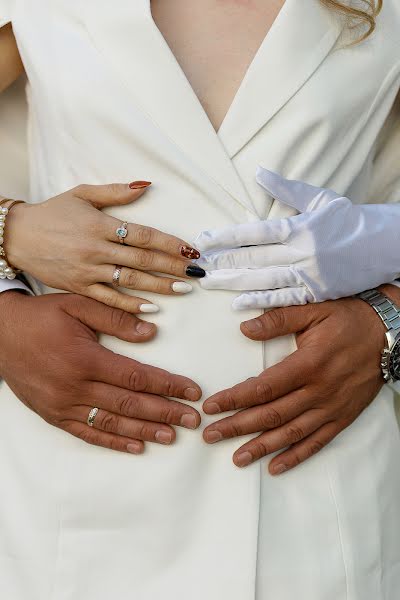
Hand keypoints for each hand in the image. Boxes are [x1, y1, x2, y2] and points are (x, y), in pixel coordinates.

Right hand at [0, 292, 201, 452]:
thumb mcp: (77, 305)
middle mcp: (76, 386)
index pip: (137, 377)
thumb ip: (115, 318)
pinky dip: (113, 442)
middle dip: (166, 413)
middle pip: (130, 405)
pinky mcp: (54, 415)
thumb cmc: (40, 317)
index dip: (168, 386)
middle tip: (193, 420)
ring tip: (172, 436)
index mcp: (86, 359)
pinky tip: (135, 446)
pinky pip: (88, 433)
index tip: (191, 392)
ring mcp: (64, 405)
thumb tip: (151, 331)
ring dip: (145, 431)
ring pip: (112, 423)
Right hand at [4, 182, 204, 312]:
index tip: (191, 250)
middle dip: (173, 266)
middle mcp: (97, 249)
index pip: (144, 235)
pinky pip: (110, 299)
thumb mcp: (82, 194)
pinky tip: (151, 308)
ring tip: (183, 288)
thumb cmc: (52, 213)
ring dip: (160, 286)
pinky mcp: (80, 287)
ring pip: (131, 280)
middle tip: (196, 272)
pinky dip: (131, 304)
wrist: (17, 236)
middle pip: (143, 259)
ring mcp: (89, 270)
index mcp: (101, 224)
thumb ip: (116, 192)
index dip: (170, 243)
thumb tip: (146, 186)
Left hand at [194, 167, 399, 308]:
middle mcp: (301, 252)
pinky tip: (238, 304)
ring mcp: (309, 275)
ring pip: (263, 280)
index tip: (204, 239)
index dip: (226, 237)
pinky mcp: (317, 294)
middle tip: (198, 264)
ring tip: (209, 282)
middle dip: (223, 261)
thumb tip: (260, 172)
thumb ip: (287, 188)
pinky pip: (283, 299)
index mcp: (300, 227)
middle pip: (253, 258)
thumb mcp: (321, 199)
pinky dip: (260, 302)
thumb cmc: (350, 220)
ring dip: (233, 282)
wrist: (386, 245)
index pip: (254, 233)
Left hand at [202, 295, 387, 473]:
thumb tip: (245, 329)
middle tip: (211, 436)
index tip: (211, 408)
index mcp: (308, 363)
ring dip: (262, 447)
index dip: (234, 399)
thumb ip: (278, 319)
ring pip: (292, 433)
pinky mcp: (343, 416)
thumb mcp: (313, 309)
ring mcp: (332, 407)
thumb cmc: (348, 319)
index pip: (263, 387)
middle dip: (238, 427)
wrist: (389, 332)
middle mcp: (319, 390)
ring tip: (237, 458)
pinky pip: (318, 442)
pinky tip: (276, 467)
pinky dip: (297, 456)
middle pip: (272, 414)